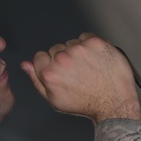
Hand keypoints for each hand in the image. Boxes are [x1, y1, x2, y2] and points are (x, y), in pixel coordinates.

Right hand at [20, 33, 140, 121]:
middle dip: (65, 58)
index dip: (50, 64)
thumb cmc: (86, 104)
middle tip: (78, 72)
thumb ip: (37, 80)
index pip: (40, 56)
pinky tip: (96, 59)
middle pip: (56, 49)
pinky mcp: (95, 43)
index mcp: (50, 73)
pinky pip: (86, 36)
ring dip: (78, 52)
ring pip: (72, 43)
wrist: (114, 102)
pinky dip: (91, 45)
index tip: (62, 71)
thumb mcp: (55, 99)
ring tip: (89, 67)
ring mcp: (80, 49)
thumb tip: (25, 64)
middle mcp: (63, 59)